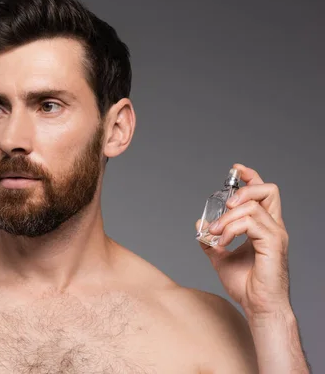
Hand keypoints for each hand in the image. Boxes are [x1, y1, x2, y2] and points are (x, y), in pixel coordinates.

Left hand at [196, 163, 291, 317]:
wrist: (258, 307)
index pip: (263, 193)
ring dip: (227, 218)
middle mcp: (273, 227)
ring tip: (216, 233)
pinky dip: (231, 229)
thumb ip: (211, 241)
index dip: (251, 177)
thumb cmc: (246, 285)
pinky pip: (250, 223)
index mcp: (263, 227)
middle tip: (225, 206)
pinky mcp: (273, 244)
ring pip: (252, 207)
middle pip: (268, 190)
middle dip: (243, 190)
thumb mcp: (221, 258)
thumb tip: (199, 226)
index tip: (235, 169)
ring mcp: (275, 234)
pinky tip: (222, 241)